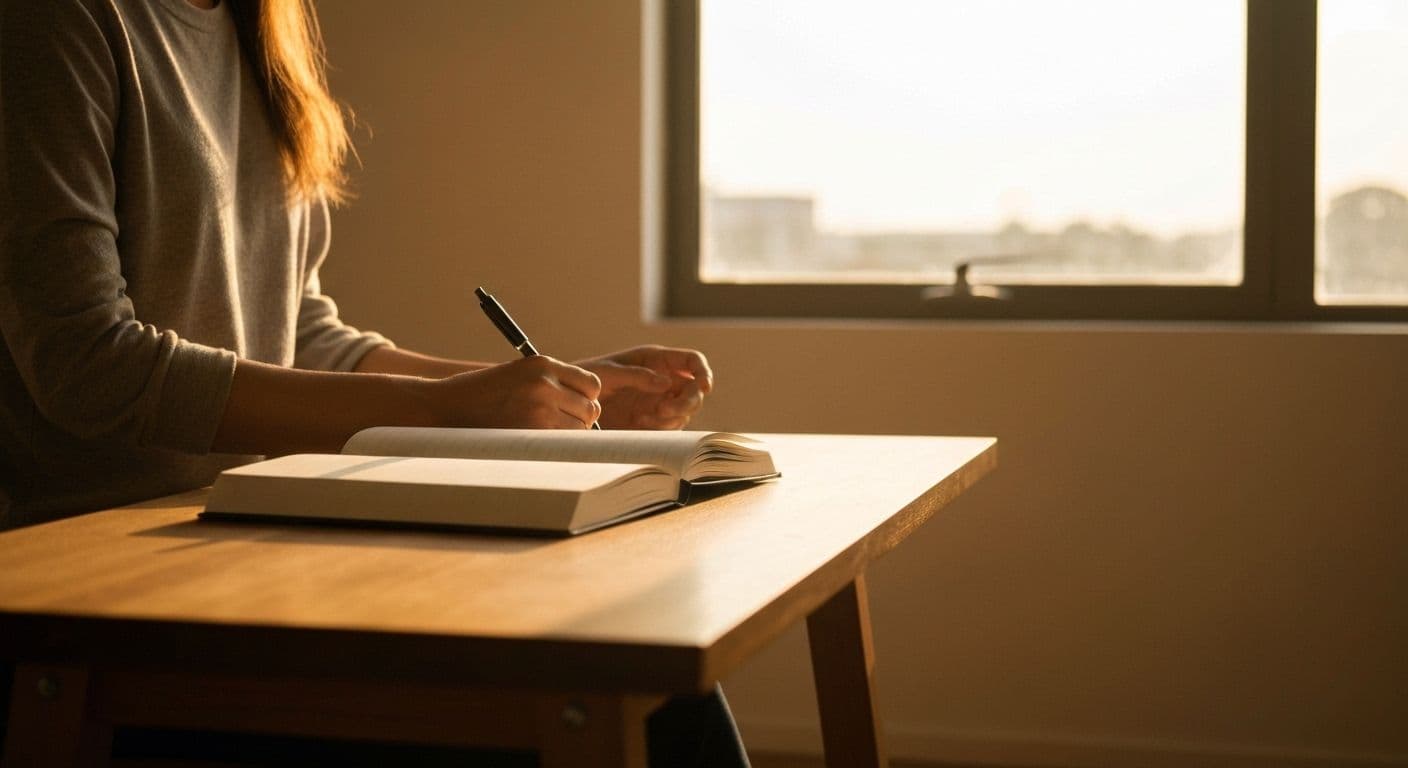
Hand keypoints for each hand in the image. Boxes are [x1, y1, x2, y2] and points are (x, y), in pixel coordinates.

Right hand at [428, 356, 601, 428]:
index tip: (573, 407)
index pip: (591, 384)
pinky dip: (558, 447)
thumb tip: (586, 408)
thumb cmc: (480, 395)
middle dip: (580, 419)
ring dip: (569, 436)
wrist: (444, 407)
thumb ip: (550, 384)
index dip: (585, 398)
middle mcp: (545, 382)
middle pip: (591, 408)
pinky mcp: (532, 432)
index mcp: (542, 364)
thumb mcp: (517, 375)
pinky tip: (538, 444)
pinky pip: (564, 444)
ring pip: (581, 428)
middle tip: (559, 426)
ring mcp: (540, 407)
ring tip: (543, 435)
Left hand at [576, 345, 713, 429]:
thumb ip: (638, 375)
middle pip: (695, 390)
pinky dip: (661, 427)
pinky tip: (640, 423)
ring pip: (686, 410)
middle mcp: (664, 379)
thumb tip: (666, 383)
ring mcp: (660, 400)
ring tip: (644, 419)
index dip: (703, 372)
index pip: (692, 362)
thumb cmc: (588, 377)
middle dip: (687, 401)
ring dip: (673, 417)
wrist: (572, 401)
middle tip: (664, 411)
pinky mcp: (653, 420)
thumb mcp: (610, 372)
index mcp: (657, 360)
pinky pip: (671, 426)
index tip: (704, 386)